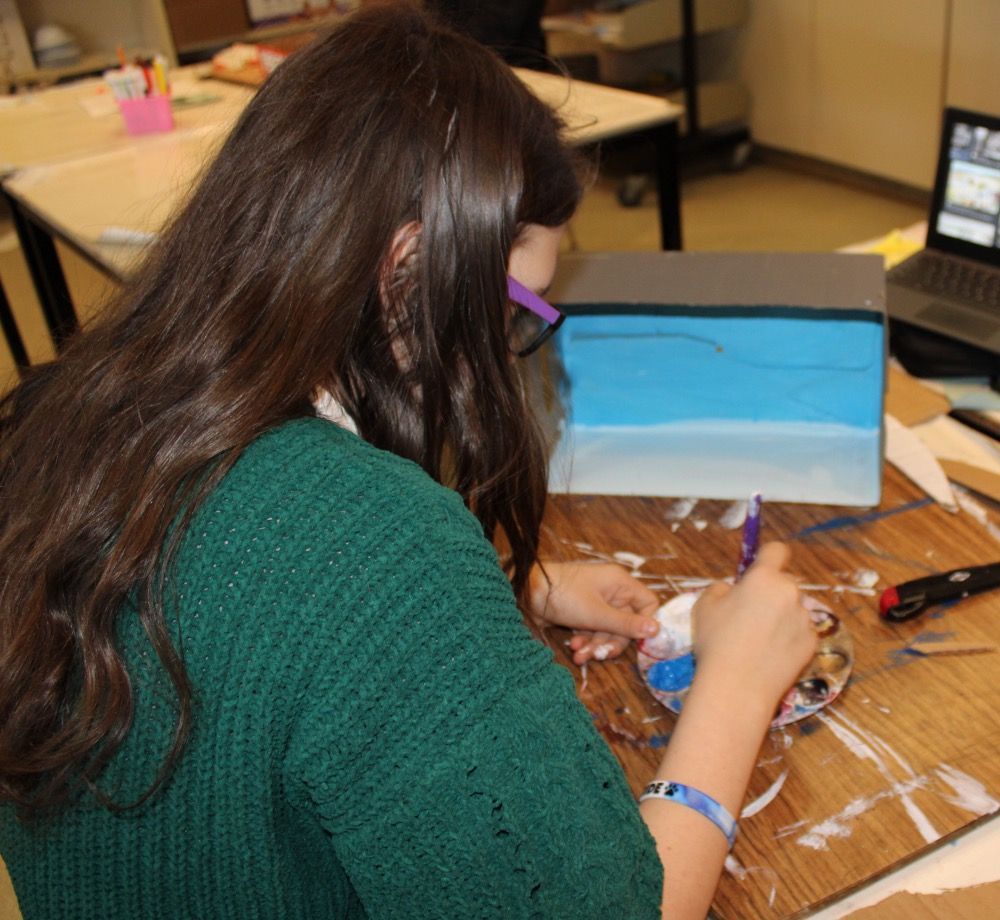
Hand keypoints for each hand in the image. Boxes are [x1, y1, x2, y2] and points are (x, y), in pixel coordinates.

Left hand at [528, 561, 659, 664]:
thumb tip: (657, 630)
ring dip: (595, 645)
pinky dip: (585, 641)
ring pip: (607, 630)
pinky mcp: (582, 612)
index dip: (644, 624)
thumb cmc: (564, 596)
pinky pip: (593, 630)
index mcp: (620, 584)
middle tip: (596, 655)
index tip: (636, 642)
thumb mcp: (597, 614)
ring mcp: (596, 602)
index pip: (647, 604)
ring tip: (578, 655)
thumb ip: (626, 625)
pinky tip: (573, 648)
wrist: (526, 593)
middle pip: (626, 624)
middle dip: (610, 642)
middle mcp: (612, 592)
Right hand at [690, 541, 817, 709]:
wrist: (737, 686)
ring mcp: (804, 619)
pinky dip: (789, 639)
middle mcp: (789, 593)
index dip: (768, 557)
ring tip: (759, 642)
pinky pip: (800, 632)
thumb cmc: (716, 642)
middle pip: (784, 583)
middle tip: (750, 615)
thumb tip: (733, 591)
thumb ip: (721, 589)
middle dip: (771, 593)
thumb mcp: (704, 606)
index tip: (760, 569)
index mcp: (763, 578)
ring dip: (781, 617)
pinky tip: (770, 655)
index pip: (776, 550)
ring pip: (793, 609)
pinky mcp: (812, 644)